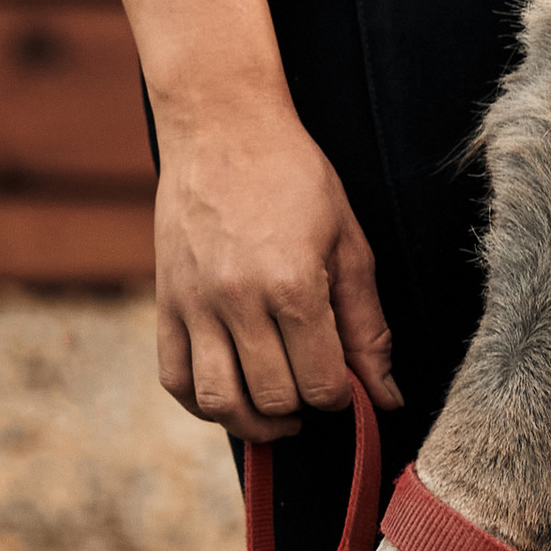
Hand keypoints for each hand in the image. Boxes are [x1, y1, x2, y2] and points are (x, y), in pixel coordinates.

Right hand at [150, 88, 402, 441]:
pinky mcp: (165, 302)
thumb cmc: (296, 178)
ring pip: (220, 403)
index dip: (342, 396)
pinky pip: (174, 379)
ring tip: (277, 410)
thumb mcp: (349, 243)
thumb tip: (386, 395)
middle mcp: (238, 301)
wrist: (223, 128)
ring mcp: (194, 304)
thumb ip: (367, 325)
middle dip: (303, 408)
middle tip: (315, 386)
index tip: (346, 380)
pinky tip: (232, 393)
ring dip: (254, 422)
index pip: (322, 385)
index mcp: (292, 285)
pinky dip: (202, 403)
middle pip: (273, 400)